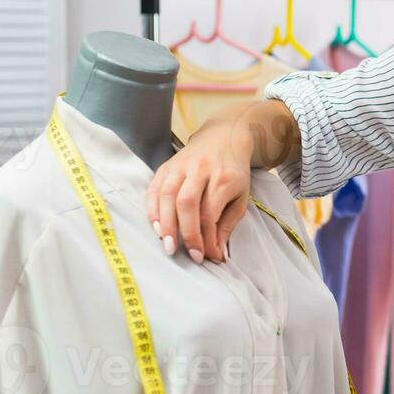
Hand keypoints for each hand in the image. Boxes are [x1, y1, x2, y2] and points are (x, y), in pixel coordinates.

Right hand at [145, 117, 254, 263]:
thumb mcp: (241, 197)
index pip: (210, 213)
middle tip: (187, 255)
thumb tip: (216, 254)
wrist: (224, 137)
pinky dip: (152, 209)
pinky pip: (154, 188)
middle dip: (185, 233)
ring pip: (167, 195)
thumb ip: (228, 225)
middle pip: (187, 204)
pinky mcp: (166, 165)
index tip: (207, 256)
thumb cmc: (233, 172)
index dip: (206, 238)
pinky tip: (156, 226)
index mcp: (224, 178)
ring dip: (165, 223)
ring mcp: (181, 166)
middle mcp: (201, 170)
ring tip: (168, 245)